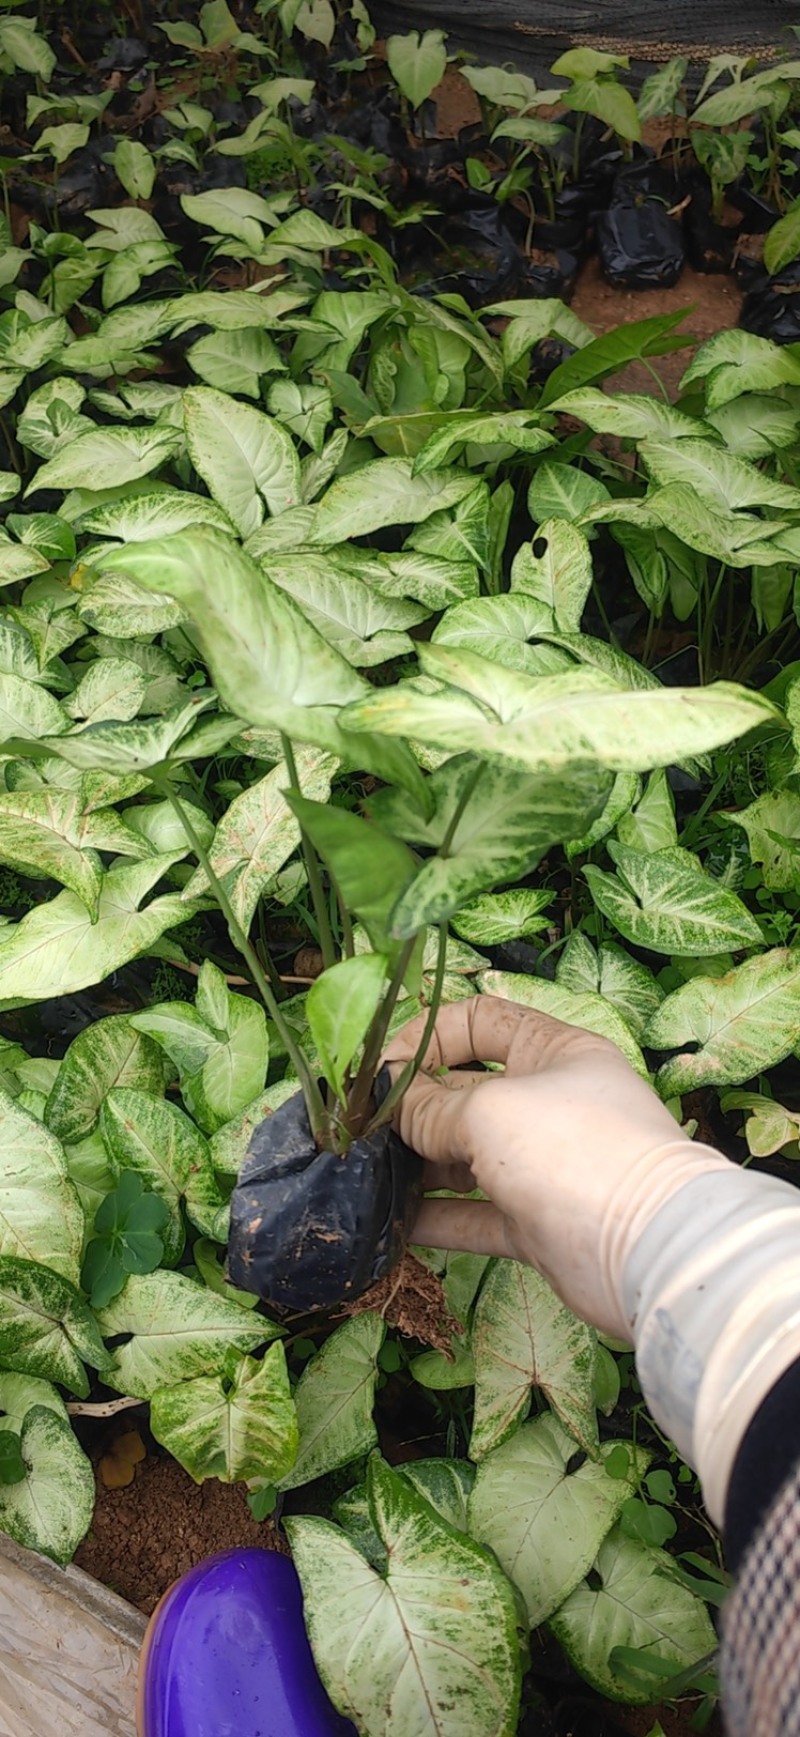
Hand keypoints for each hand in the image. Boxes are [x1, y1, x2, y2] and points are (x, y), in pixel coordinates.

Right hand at [385, 996, 728, 1338]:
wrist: (646, 1250)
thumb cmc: (573, 1151)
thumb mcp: (490, 1110)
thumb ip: (432, 1108)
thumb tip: (393, 1107)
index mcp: (553, 1052)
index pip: (480, 1022)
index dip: (426, 1036)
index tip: (379, 1068)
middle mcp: (549, 1103)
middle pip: (466, 1092)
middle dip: (412, 1106)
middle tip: (359, 1128)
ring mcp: (543, 1166)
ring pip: (466, 1157)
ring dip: (416, 1163)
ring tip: (364, 1171)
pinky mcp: (536, 1224)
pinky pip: (474, 1216)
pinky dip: (435, 1219)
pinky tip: (389, 1222)